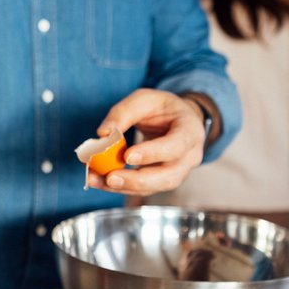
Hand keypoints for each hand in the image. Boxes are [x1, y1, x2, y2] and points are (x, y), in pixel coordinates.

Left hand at [89, 89, 206, 195]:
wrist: (177, 120)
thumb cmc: (163, 108)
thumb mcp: (145, 99)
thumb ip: (124, 112)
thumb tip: (103, 133)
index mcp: (190, 132)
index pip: (176, 146)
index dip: (153, 153)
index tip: (127, 156)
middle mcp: (189, 157)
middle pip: (168, 177)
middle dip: (137, 180)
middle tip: (110, 177)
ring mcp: (178, 173)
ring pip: (154, 188)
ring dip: (124, 187)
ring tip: (97, 180)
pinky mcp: (161, 181)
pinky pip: (143, 188)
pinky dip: (120, 186)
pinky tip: (100, 180)